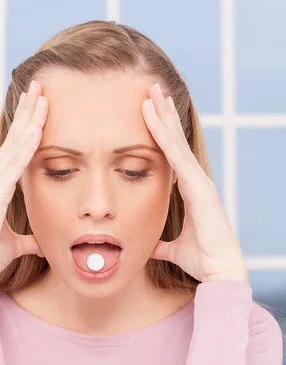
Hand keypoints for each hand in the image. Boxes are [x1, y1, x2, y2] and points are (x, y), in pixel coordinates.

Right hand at [0, 79, 47, 291]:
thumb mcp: (16, 244)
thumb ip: (29, 239)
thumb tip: (42, 242)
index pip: (14, 150)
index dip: (26, 127)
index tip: (38, 106)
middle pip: (13, 139)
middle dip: (27, 111)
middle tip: (39, 85)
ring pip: (14, 144)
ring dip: (29, 118)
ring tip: (40, 93)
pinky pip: (15, 163)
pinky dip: (27, 143)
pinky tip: (38, 126)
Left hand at [141, 82, 248, 283]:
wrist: (219, 271)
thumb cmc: (202, 259)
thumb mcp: (173, 248)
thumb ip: (160, 244)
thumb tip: (147, 245)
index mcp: (192, 191)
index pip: (173, 155)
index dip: (163, 133)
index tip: (150, 113)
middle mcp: (196, 181)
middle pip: (176, 141)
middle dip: (163, 115)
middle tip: (151, 89)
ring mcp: (198, 181)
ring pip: (176, 142)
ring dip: (162, 116)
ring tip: (151, 92)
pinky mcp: (198, 187)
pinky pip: (176, 156)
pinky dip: (163, 136)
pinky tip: (152, 118)